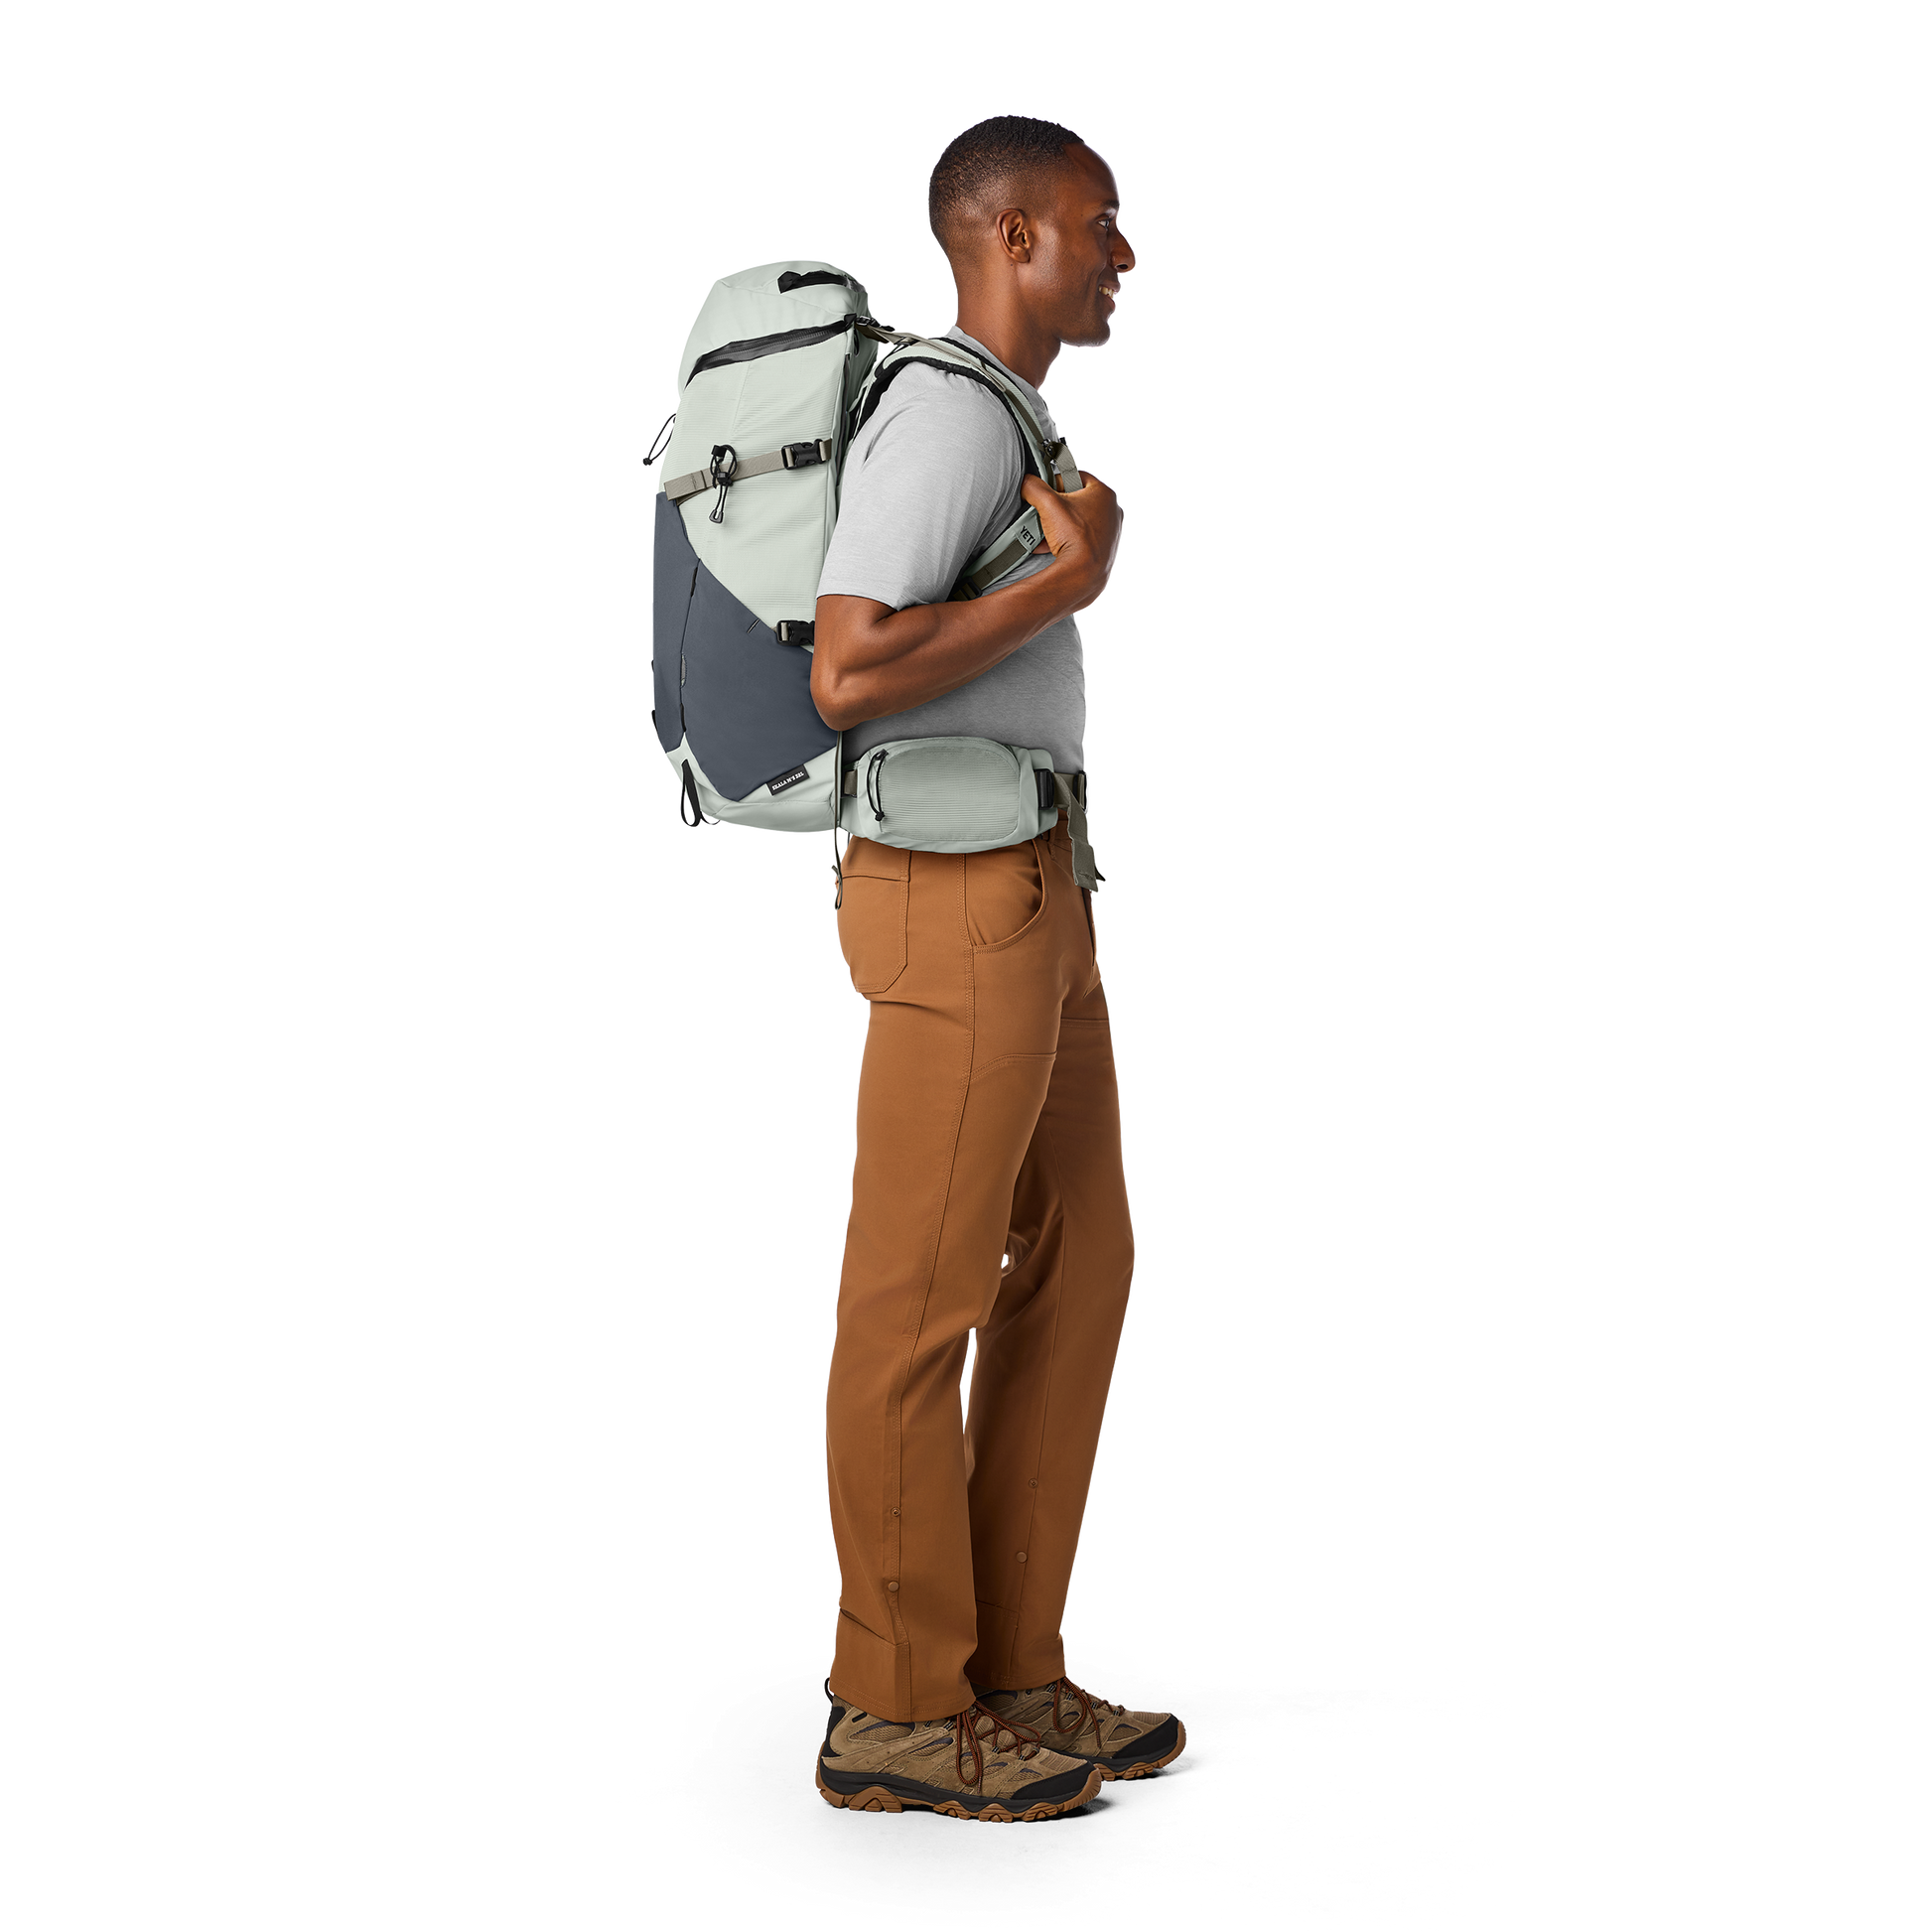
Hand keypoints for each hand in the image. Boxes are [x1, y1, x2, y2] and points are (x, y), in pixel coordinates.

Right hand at [1020, 470, 1122, 610]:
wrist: (1083, 574)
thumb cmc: (1074, 537)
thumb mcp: (1047, 504)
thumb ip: (1033, 487)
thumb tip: (1026, 483)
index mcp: (1104, 493)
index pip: (1076, 476)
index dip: (1057, 482)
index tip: (1045, 493)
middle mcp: (1111, 510)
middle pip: (1076, 500)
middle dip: (1057, 508)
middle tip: (1045, 514)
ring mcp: (1110, 531)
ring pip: (1078, 520)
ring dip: (1060, 525)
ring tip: (1046, 533)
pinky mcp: (1105, 548)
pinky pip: (1082, 538)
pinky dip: (1067, 540)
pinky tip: (1051, 547)